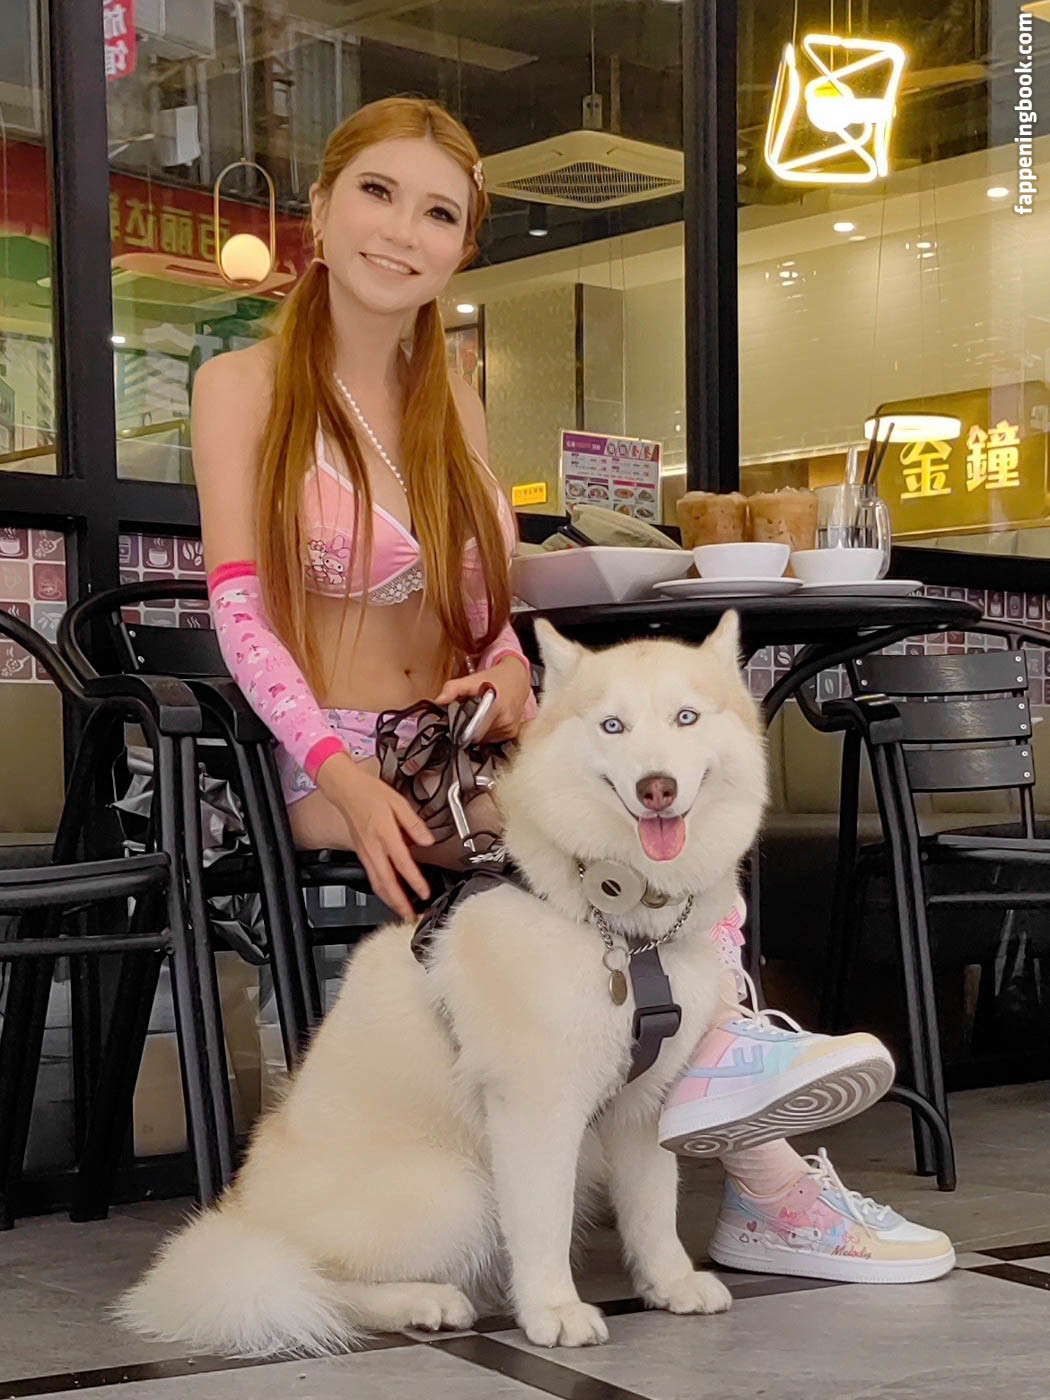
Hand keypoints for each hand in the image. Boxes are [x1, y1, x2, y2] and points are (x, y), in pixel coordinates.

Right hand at [315, 753, 433, 919]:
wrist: (346, 790)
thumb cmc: (370, 794)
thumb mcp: (398, 803)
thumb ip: (414, 824)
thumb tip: (427, 840)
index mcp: (384, 834)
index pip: (402, 863)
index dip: (414, 881)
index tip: (424, 892)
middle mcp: (373, 847)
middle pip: (386, 882)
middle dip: (398, 902)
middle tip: (410, 916)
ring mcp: (365, 853)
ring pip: (376, 883)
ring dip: (389, 900)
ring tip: (400, 911)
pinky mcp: (361, 853)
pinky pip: (371, 876)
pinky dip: (381, 890)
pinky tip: (388, 893)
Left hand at [434, 656, 532, 742]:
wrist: (517, 678)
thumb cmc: (493, 679)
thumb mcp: (471, 680)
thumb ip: (452, 689)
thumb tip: (437, 702)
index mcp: (495, 707)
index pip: (472, 732)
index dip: (461, 729)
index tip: (457, 722)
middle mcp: (505, 720)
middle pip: (476, 737)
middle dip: (468, 729)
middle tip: (468, 715)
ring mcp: (510, 729)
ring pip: (484, 740)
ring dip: (478, 731)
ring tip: (479, 716)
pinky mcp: (512, 733)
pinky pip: (493, 739)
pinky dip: (487, 732)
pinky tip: (488, 719)